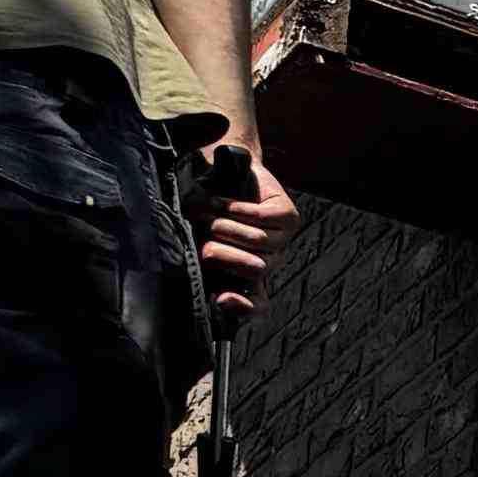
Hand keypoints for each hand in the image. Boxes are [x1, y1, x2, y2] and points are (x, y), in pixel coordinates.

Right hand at [201, 128, 298, 325]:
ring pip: (256, 242)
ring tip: (209, 211)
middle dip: (221, 252)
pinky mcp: (288, 217)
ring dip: (223, 223)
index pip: (255, 305)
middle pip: (253, 270)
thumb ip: (197, 257)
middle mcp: (266, 261)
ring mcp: (282, 240)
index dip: (243, 308)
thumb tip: (208, 281)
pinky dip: (235, 208)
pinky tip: (222, 201)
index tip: (221, 299)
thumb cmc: (200, 205)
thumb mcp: (189, 232)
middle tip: (203, 234)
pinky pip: (262, 218)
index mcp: (244, 274)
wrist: (217, 168)